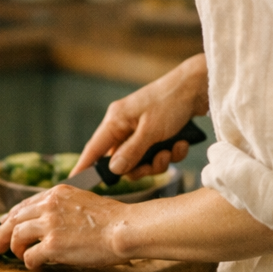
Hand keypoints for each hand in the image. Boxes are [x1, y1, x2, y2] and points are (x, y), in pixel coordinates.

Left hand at [0, 185, 127, 269]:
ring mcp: (49, 224)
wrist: (124, 229)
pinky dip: (30, 263)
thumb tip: (50, 224)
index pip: (24, 204)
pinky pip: (29, 256)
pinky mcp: (52, 245)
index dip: (11, 217)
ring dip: (15, 249)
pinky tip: (37, 266)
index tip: (6, 226)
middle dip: (3, 233)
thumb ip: (64, 208)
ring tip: (20, 257)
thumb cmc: (112, 219)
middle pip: (14, 218)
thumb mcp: (83, 201)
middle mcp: (49, 205)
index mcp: (57, 193)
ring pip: (16, 235)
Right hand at [73, 53, 207, 179]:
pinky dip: (171, 153)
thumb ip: (132, 152)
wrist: (198, 87)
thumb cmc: (171, 102)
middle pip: (122, 162)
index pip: (94, 149)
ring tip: (173, 150)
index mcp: (116, 120)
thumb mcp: (151, 130)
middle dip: (143, 167)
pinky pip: (157, 154)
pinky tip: (182, 144)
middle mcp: (125, 126)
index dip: (84, 167)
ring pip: (142, 161)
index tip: (74, 184)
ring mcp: (140, 130)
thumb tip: (114, 170)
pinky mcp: (156, 133)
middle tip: (158, 161)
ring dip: (159, 161)